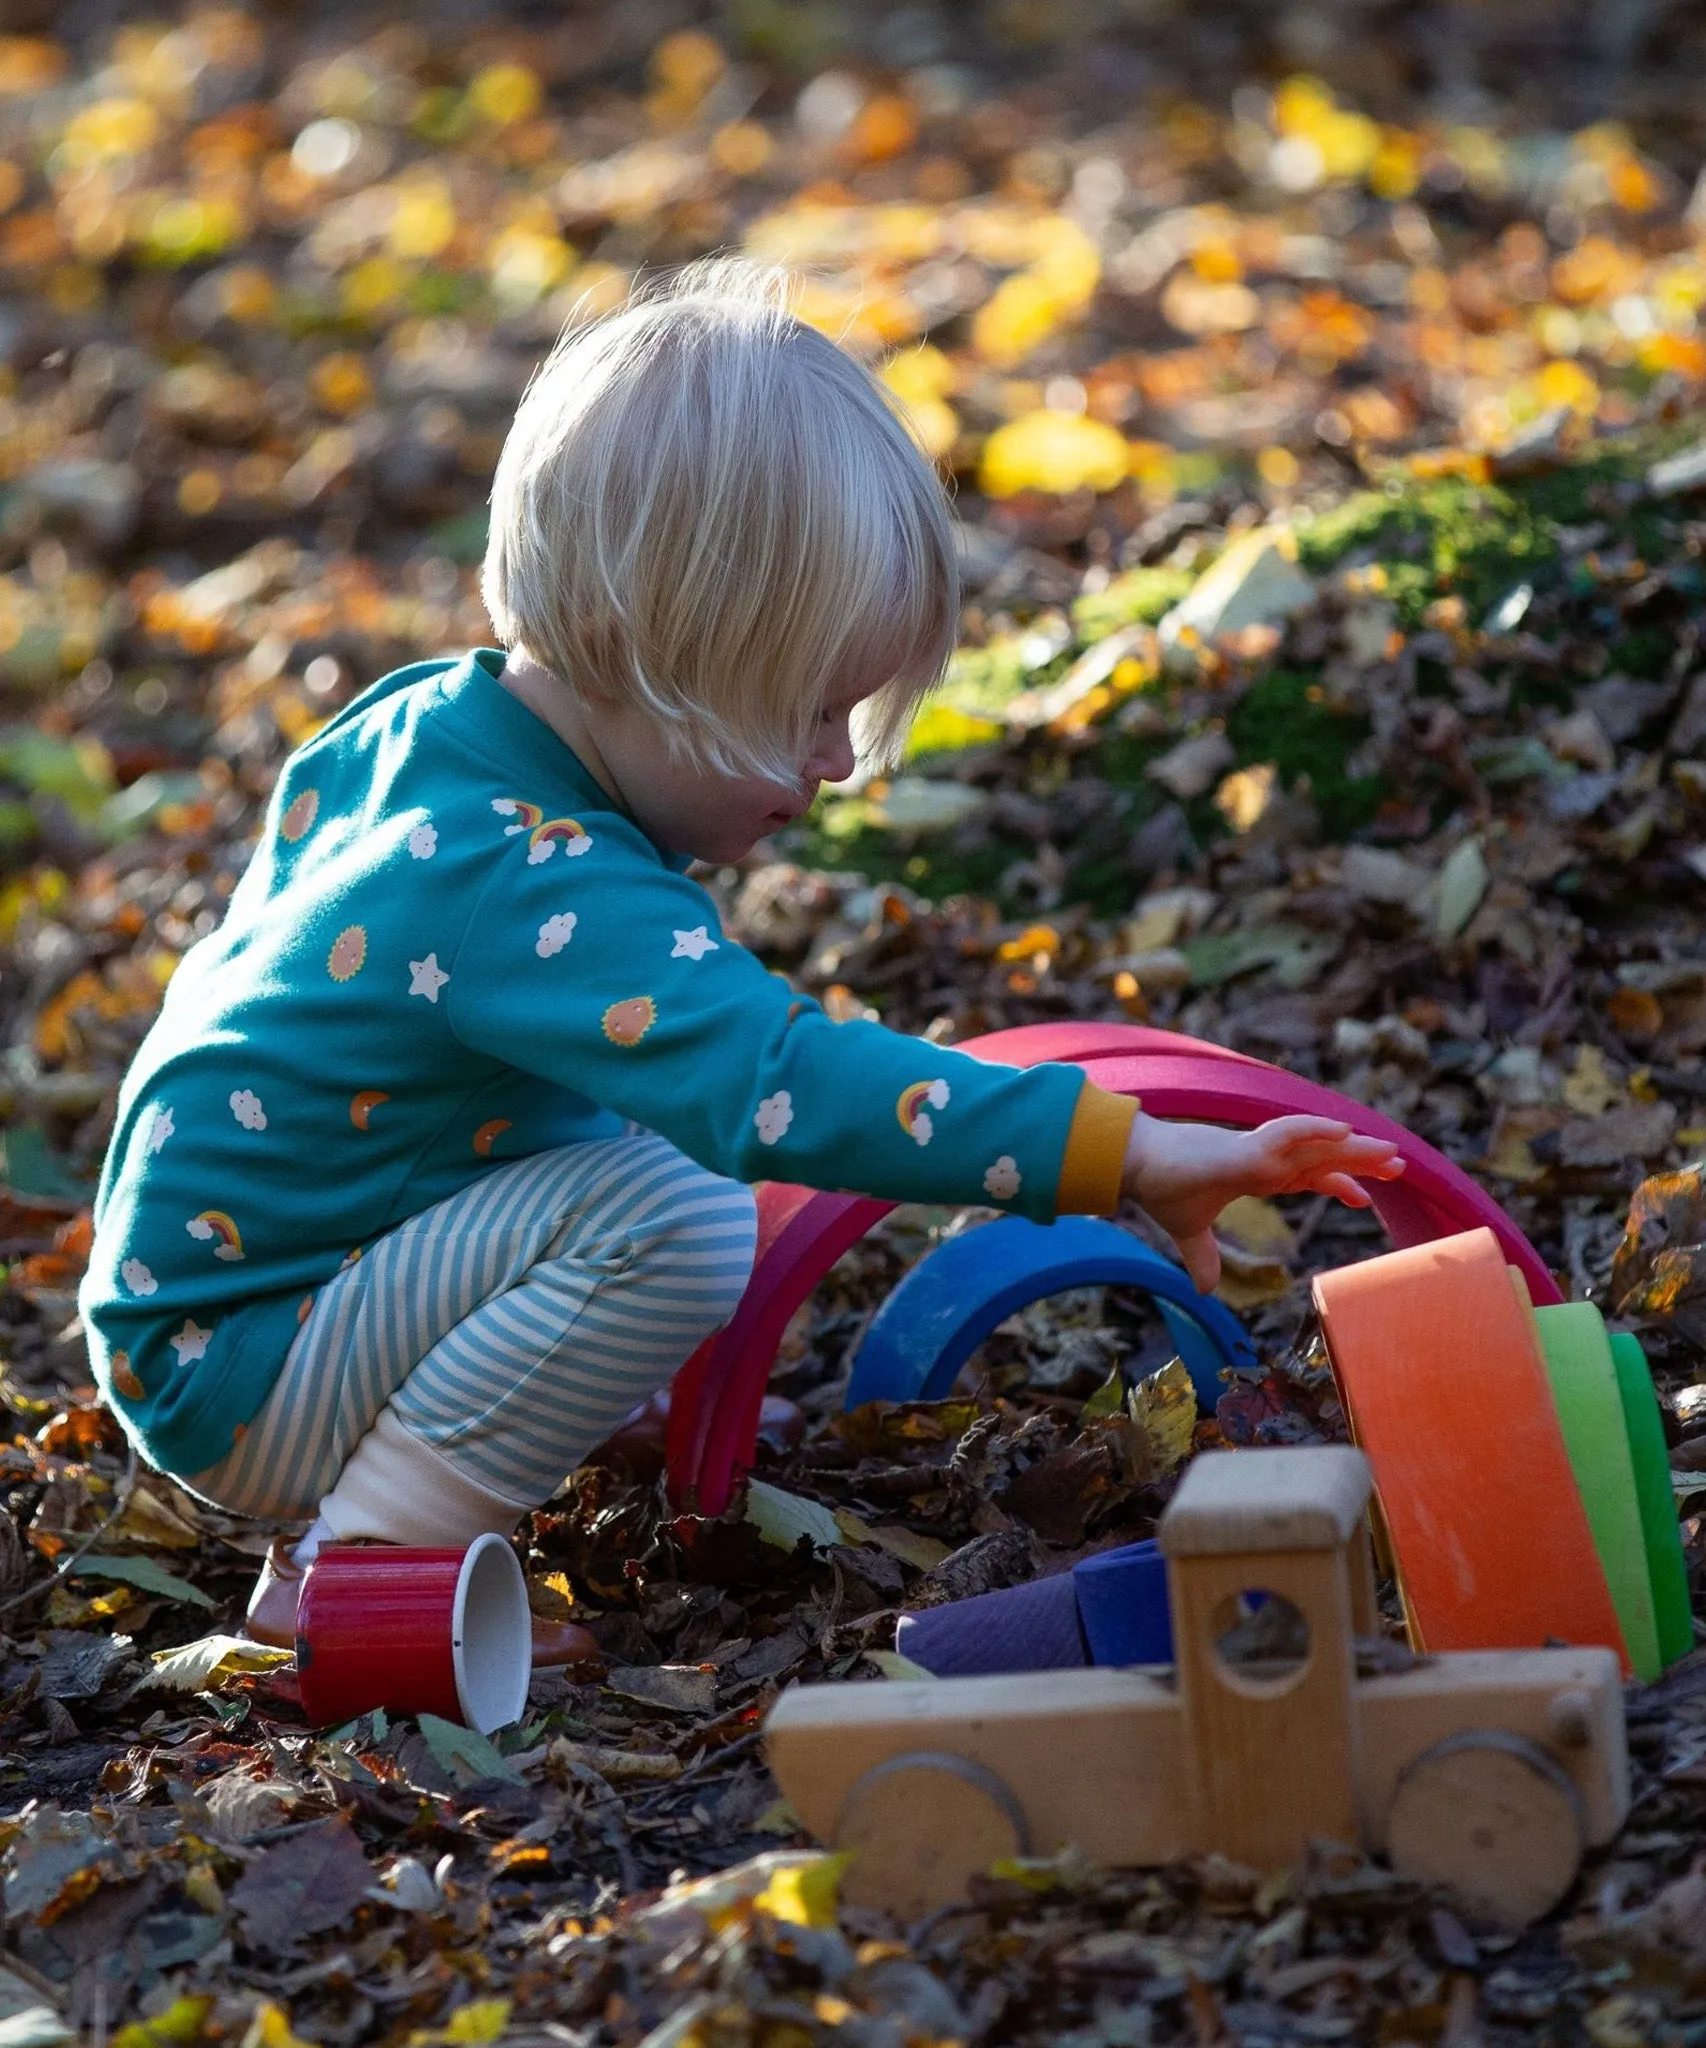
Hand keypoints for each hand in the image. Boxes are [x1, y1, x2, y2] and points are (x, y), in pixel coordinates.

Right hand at [1120, 1112, 1405, 1293]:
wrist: (1136, 1167)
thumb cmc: (1162, 1188)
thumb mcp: (1189, 1231)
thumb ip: (1201, 1256)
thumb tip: (1204, 1290)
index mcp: (1256, 1173)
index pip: (1308, 1175)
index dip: (1338, 1183)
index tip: (1364, 1198)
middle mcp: (1265, 1158)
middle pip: (1324, 1157)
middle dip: (1362, 1162)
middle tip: (1400, 1168)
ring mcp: (1258, 1150)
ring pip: (1318, 1145)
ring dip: (1356, 1148)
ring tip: (1392, 1154)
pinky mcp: (1244, 1149)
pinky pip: (1288, 1133)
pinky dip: (1317, 1130)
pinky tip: (1345, 1130)